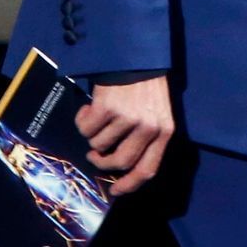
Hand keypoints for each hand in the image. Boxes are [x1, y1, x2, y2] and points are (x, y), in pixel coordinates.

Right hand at [76, 75, 174, 195]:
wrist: (136, 54)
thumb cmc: (145, 85)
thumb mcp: (157, 112)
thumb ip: (147, 138)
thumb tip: (121, 168)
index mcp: (164, 131)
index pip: (148, 169)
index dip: (130, 185)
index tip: (115, 191)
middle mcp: (148, 127)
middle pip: (119, 162)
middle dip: (102, 162)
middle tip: (95, 154)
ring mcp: (127, 118)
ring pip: (98, 144)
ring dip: (92, 135)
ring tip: (97, 119)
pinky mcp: (107, 108)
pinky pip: (86, 128)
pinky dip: (82, 120)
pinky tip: (89, 108)